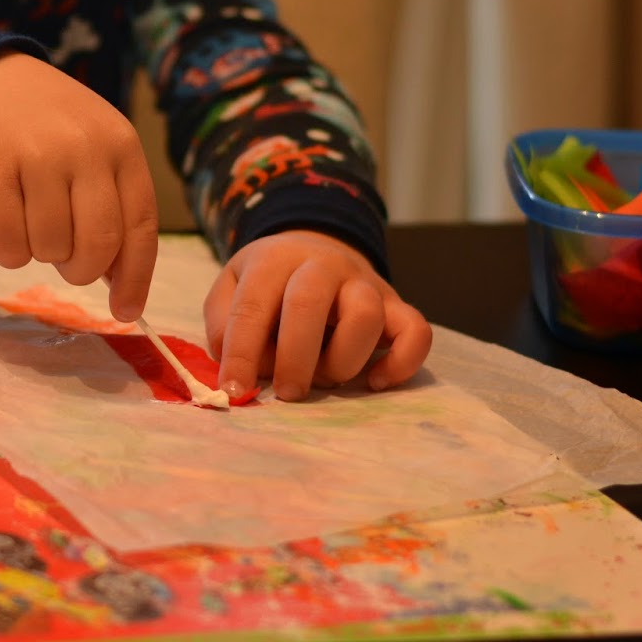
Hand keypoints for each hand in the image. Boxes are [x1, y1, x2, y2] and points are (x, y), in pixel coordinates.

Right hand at [0, 53, 158, 320]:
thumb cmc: (48, 129)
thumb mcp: (95, 151)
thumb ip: (114, 207)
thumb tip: (124, 288)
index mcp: (121, 145)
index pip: (140, 227)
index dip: (135, 278)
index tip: (125, 311)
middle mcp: (84, 147)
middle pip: (97, 246)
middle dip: (81, 270)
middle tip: (64, 260)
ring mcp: (37, 155)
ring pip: (50, 249)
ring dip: (39, 254)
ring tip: (30, 222)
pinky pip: (8, 245)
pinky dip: (7, 252)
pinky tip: (4, 224)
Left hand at [204, 230, 432, 401]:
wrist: (314, 249)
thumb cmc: (267, 284)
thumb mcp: (230, 289)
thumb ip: (225, 325)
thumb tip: (238, 367)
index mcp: (274, 260)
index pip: (252, 307)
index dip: (241, 353)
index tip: (235, 390)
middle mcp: (322, 265)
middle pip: (308, 304)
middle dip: (294, 358)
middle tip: (288, 393)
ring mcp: (364, 283)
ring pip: (366, 316)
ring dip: (343, 361)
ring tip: (327, 378)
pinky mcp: (396, 304)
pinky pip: (416, 332)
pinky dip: (400, 364)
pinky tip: (373, 381)